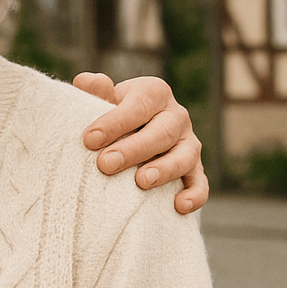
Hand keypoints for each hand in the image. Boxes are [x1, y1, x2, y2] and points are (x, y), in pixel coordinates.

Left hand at [73, 72, 207, 214]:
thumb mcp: (104, 100)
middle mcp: (176, 115)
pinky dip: (194, 194)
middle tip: (105, 164)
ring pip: (184, 156)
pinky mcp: (196, 169)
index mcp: (153, 93)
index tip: (89, 140)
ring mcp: (189, 142)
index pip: (137, 105)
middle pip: (161, 132)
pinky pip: (200, 182)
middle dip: (133, 149)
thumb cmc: (113, 116)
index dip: (114, 122)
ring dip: (164, 169)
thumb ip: (95, 92)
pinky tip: (179, 205)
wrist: (133, 132)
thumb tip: (85, 81)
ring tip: (141, 182)